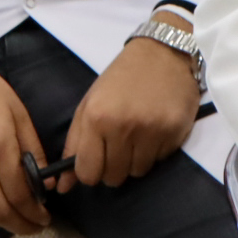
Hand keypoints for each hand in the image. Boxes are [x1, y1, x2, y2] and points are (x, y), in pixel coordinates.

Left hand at [60, 15, 199, 188]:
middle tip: (119, 144)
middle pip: (113, 178)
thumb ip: (75, 143)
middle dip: (113, 166)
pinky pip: (160, 160)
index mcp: (97, 117)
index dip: (90, 171)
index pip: (88, 173)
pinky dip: (156, 151)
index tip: (96, 160)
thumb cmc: (122, 77)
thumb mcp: (90, 103)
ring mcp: (151, 131)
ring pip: (137, 173)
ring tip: (139, 134)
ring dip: (136, 159)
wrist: (163, 51)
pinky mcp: (174, 132)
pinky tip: (155, 128)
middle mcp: (123, 127)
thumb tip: (63, 186)